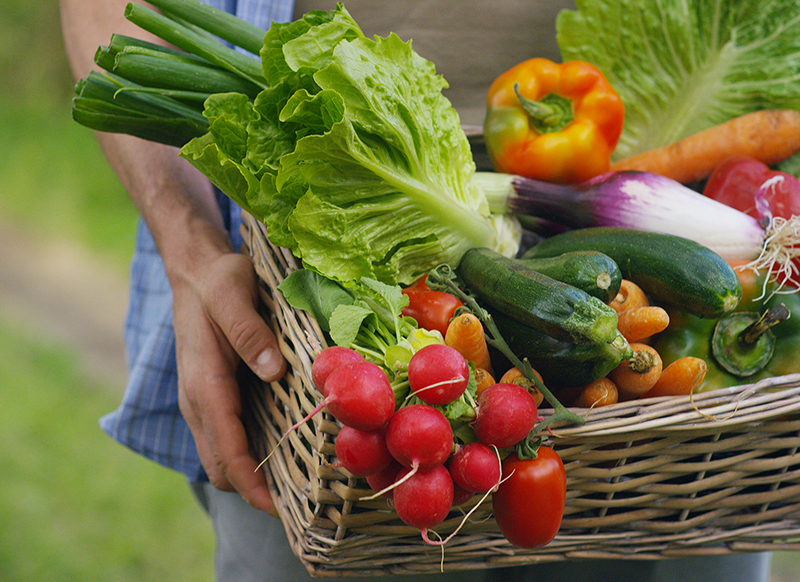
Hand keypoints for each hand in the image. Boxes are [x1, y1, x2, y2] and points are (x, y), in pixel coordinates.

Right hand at [173, 250, 285, 515]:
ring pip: (222, 456)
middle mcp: (199, 401)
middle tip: (301, 500)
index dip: (251, 485)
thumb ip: (248, 331)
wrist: (196, 270)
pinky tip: (283, 450)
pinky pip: (228, 438)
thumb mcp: (232, 294)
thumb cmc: (217, 280)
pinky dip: (248, 455)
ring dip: (252, 476)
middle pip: (221, 466)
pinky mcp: (213, 396)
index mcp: (204, 383)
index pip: (226, 450)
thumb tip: (272, 371)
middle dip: (254, 491)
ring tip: (297, 484)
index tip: (280, 508)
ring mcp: (203, 401)